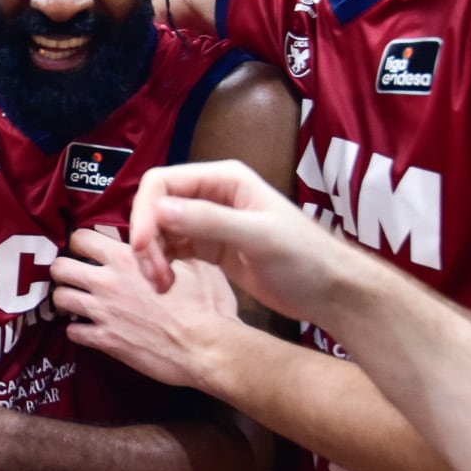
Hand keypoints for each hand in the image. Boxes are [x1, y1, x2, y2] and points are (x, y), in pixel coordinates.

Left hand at [50, 227, 241, 391]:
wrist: (207, 347)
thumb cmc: (207, 304)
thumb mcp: (194, 262)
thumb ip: (169, 248)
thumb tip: (161, 240)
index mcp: (127, 257)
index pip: (81, 237)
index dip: (81, 243)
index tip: (88, 251)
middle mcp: (107, 282)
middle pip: (59, 267)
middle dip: (64, 270)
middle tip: (76, 277)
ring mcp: (103, 312)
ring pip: (59, 299)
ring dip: (66, 299)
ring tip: (78, 303)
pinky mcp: (105, 341)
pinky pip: (72, 332)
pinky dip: (77, 330)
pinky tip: (89, 329)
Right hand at [128, 160, 360, 320]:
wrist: (330, 291)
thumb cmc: (304, 259)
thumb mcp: (259, 237)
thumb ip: (210, 221)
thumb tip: (160, 210)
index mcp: (224, 179)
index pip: (163, 182)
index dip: (144, 212)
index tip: (141, 248)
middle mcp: (212, 194)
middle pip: (156, 206)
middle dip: (146, 239)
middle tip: (153, 276)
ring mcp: (210, 221)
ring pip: (160, 229)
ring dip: (152, 256)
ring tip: (162, 286)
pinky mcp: (211, 246)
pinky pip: (172, 248)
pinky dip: (163, 265)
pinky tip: (168, 286)